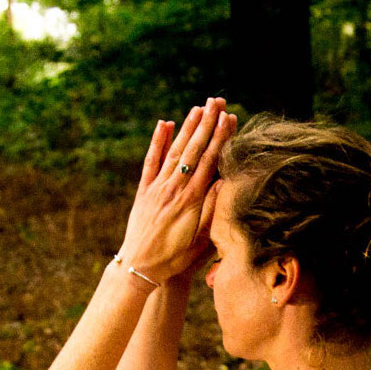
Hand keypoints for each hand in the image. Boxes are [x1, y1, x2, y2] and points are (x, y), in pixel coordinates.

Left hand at [118, 98, 235, 284]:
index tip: (230, 118)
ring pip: (175, 151)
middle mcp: (174, 188)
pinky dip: (158, 141)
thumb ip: (211, 211)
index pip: (209, 161)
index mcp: (191, 200)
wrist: (140, 267)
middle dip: (207, 123)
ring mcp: (157, 187)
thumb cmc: (174, 259)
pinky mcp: (143, 191)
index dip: (220, 138)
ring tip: (198, 107)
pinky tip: (165, 124)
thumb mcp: (200, 240)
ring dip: (187, 127)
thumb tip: (224, 183)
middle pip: (194, 149)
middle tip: (218, 101)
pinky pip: (151, 161)